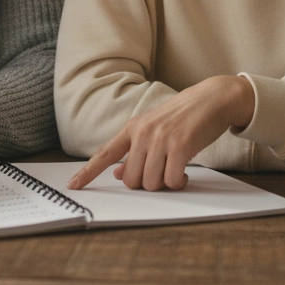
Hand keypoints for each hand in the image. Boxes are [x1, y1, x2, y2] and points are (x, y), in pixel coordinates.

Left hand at [66, 75, 255, 191]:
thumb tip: (119, 175)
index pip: (104, 153)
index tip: (72, 185)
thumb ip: (135, 152)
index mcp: (133, 128)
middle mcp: (142, 133)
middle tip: (162, 173)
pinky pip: (172, 180)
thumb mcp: (154, 130)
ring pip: (152, 183)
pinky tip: (185, 173)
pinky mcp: (180, 146)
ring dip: (165, 184)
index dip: (87, 172)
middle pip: (132, 180)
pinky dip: (179, 182)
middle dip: (147, 184)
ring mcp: (160, 139)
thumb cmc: (183, 117)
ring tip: (176, 170)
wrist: (211, 99)